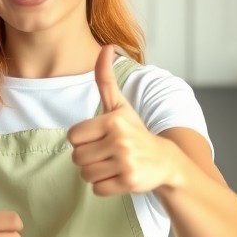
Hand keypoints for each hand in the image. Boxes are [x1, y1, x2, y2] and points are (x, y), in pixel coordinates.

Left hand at [68, 45, 173, 195]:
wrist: (164, 161)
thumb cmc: (135, 132)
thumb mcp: (120, 105)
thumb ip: (106, 79)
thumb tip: (106, 47)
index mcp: (113, 120)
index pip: (73, 137)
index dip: (82, 140)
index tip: (99, 138)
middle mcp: (120, 140)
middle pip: (77, 157)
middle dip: (88, 158)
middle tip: (106, 154)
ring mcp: (125, 162)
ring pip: (85, 175)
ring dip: (95, 173)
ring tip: (112, 164)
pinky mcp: (129, 182)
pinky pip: (97, 189)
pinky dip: (104, 186)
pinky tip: (118, 177)